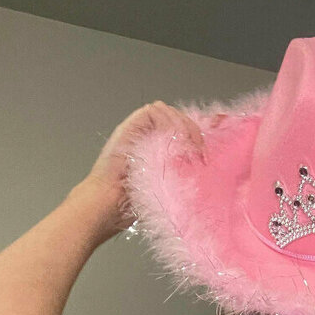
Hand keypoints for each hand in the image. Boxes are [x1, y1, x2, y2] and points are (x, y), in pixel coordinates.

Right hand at [81, 101, 213, 235]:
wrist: (109, 203)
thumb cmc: (135, 203)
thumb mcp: (167, 187)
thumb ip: (181, 173)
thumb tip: (204, 169)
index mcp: (157, 148)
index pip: (182, 131)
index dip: (196, 139)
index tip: (205, 158)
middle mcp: (147, 136)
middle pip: (178, 118)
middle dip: (194, 133)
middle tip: (200, 154)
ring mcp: (138, 129)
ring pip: (167, 111)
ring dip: (183, 126)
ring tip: (190, 148)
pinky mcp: (130, 126)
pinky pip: (154, 111)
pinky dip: (168, 122)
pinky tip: (176, 141)